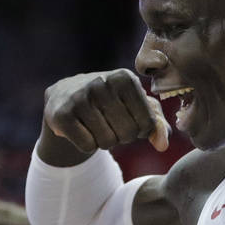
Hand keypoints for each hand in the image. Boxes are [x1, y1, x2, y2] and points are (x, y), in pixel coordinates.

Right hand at [44, 69, 169, 153]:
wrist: (65, 96)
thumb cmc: (110, 101)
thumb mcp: (137, 105)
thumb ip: (157, 124)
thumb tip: (162, 145)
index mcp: (124, 77)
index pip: (147, 123)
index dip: (141, 130)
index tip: (130, 119)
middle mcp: (101, 82)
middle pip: (127, 134)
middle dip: (123, 137)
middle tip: (111, 123)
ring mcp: (79, 97)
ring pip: (107, 142)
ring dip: (105, 141)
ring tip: (96, 125)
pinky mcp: (61, 114)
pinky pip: (87, 146)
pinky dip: (88, 145)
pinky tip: (82, 129)